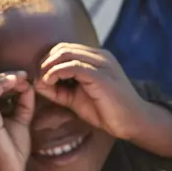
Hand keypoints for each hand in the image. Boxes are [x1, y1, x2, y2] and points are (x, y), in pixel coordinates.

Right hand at [0, 71, 35, 170]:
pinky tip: (16, 82)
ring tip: (22, 79)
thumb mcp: (19, 118)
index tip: (20, 77)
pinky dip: (3, 82)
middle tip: (23, 77)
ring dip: (6, 77)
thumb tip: (26, 82)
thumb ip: (22, 100)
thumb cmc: (11, 149)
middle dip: (2, 75)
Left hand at [34, 43, 148, 140]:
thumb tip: (37, 82)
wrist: (134, 123)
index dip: (47, 61)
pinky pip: (72, 66)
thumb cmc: (106, 110)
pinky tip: (50, 83)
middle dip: (44, 63)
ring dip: (48, 67)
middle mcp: (99, 56)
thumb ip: (58, 89)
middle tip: (38, 80)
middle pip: (62, 48)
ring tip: (43, 82)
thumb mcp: (75, 97)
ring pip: (65, 53)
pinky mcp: (101, 75)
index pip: (63, 49)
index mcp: (95, 58)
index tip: (39, 78)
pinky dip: (56, 73)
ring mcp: (102, 63)